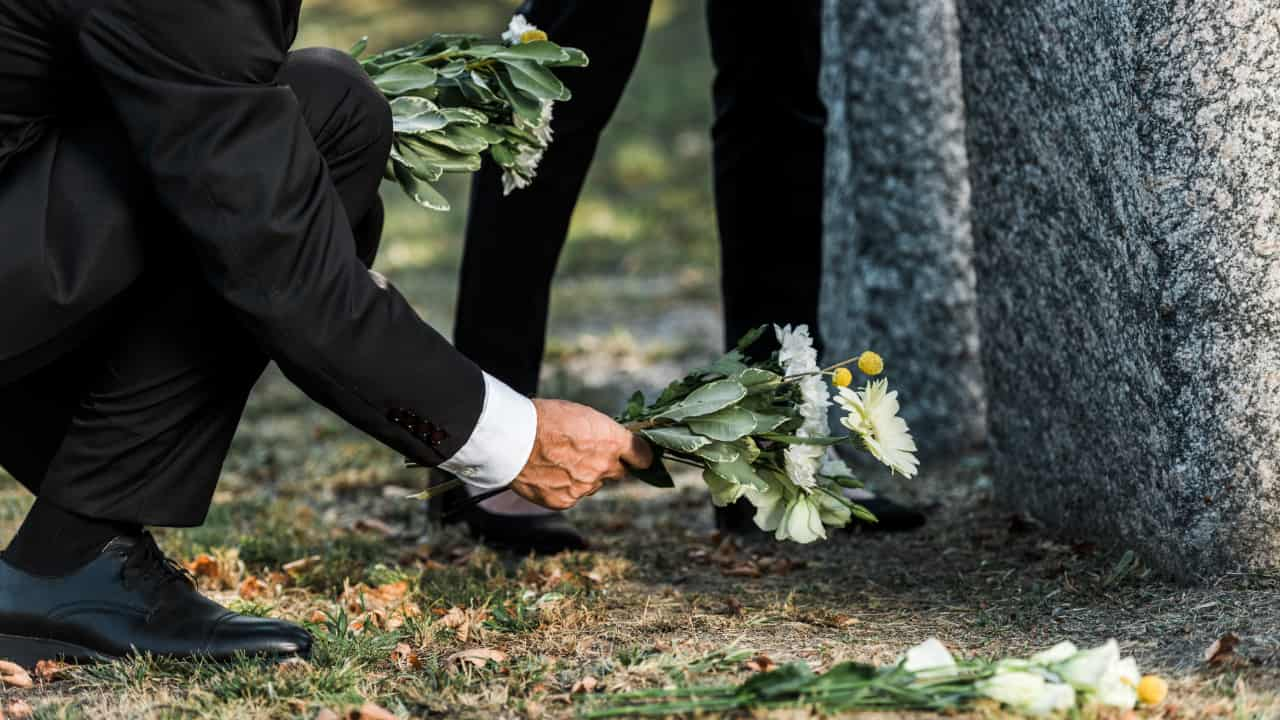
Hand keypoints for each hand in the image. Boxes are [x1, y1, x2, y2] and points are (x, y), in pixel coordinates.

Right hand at [508, 399, 652, 510]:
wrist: (513, 439)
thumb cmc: (545, 418)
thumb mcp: (582, 415)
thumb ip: (602, 434)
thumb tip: (609, 443)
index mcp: (612, 440)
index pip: (643, 455)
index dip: (641, 455)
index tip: (638, 456)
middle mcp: (604, 466)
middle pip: (618, 472)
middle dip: (609, 465)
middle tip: (588, 455)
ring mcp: (585, 487)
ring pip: (592, 485)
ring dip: (583, 476)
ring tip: (557, 461)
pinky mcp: (566, 501)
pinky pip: (572, 496)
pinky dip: (563, 488)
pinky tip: (548, 474)